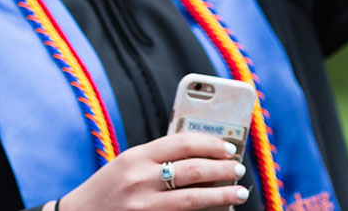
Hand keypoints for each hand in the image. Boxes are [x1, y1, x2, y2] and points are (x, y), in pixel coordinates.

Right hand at [55, 133, 248, 210]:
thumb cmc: (108, 189)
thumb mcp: (127, 165)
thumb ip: (157, 158)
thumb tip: (201, 156)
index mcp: (136, 157)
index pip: (182, 143)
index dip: (210, 144)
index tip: (228, 147)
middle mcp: (139, 180)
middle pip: (193, 170)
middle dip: (222, 169)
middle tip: (238, 169)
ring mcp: (144, 206)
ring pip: (193, 199)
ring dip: (222, 195)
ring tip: (239, 193)